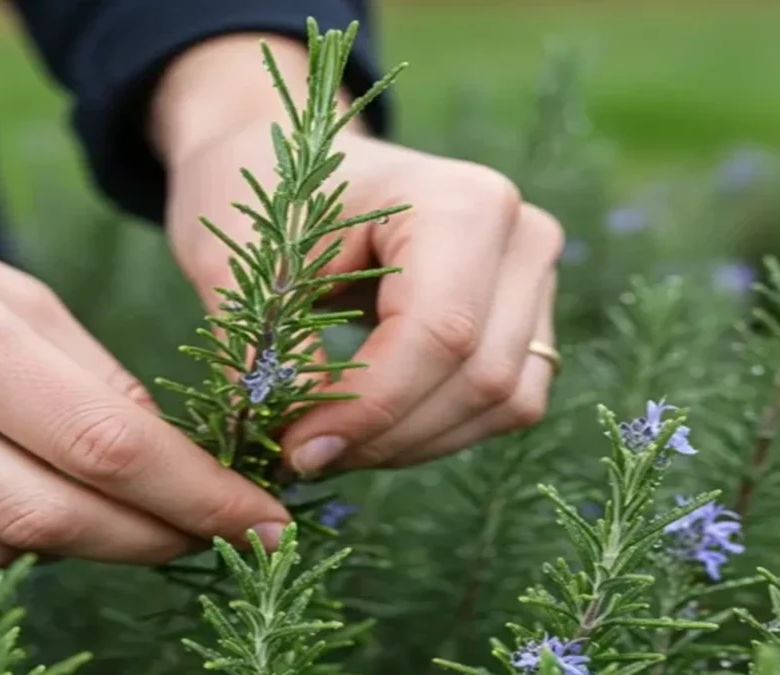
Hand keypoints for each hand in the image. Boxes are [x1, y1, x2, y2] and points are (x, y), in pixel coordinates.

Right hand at [0, 173, 289, 571]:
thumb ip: (72, 363)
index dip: (193, 493)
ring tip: (119, 514)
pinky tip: (24, 509)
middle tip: (212, 537)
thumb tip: (160, 448)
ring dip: (76, 545)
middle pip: (46, 514)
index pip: (97, 436)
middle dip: (151, 537)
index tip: (258, 519)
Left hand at [166, 125, 562, 475]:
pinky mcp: (531, 316)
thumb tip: (307, 452)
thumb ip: (272, 356)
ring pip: (503, 401)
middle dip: (387, 434)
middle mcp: (520, 234)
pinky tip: (374, 428)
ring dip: (412, 442)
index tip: (298, 447)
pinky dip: (438, 431)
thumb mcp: (243, 265)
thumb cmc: (264, 195)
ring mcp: (536, 276)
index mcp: (457, 200)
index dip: (371, 406)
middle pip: (480, 376)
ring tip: (332, 441)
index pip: (438, 332)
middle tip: (303, 454)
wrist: (293, 163)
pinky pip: (508, 403)